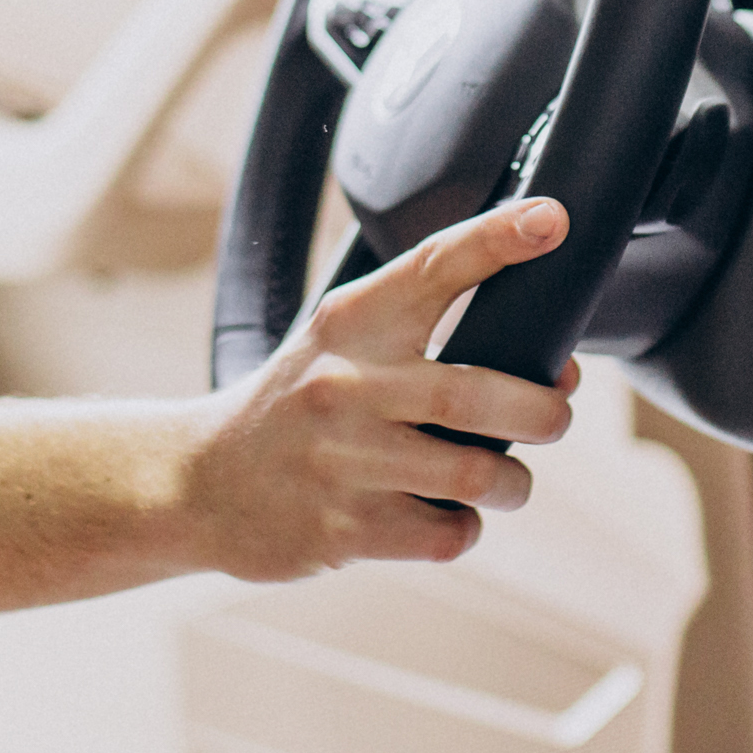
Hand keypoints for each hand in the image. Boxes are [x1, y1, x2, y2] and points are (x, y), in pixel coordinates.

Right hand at [180, 198, 582, 579]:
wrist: (198, 481)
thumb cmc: (295, 405)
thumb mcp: (339, 344)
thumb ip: (426, 342)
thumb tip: (554, 371)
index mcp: (350, 323)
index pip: (432, 265)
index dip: (497, 238)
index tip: (550, 219)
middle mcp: (346, 384)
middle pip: (479, 391)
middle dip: (543, 410)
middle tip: (554, 415)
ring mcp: (343, 459)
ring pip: (477, 472)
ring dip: (512, 481)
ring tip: (503, 479)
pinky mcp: (344, 529)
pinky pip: (447, 533)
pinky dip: (463, 527)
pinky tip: (442, 514)